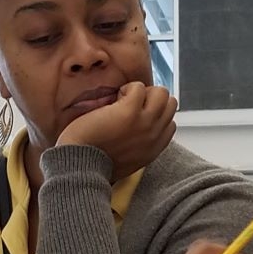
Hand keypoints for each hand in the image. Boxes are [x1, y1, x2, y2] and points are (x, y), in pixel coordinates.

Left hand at [56, 81, 175, 177]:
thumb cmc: (96, 163)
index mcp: (154, 148)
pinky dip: (126, 89)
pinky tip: (113, 102)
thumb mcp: (128, 160)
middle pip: (170, 104)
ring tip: (123, 101)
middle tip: (131, 105)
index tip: (136, 116)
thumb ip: (140, 146)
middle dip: (151, 99)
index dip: (154, 113)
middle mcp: (154, 135)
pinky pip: (138, 87)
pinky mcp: (130, 112)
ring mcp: (145, 123)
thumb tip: (138, 131)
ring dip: (142, 92)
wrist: (81, 166)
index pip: (170, 123)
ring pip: (161, 93)